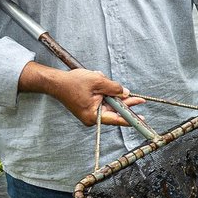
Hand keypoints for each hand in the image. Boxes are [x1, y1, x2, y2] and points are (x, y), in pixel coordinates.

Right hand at [30, 65, 145, 127]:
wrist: (55, 82)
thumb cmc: (73, 83)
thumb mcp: (98, 82)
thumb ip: (114, 88)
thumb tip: (126, 93)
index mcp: (94, 115)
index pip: (116, 118)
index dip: (130, 118)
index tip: (142, 119)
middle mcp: (92, 117)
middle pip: (114, 110)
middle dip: (122, 100)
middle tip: (140, 99)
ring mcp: (90, 112)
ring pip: (108, 103)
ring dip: (108, 91)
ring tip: (99, 78)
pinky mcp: (88, 106)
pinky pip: (101, 100)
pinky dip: (102, 90)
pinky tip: (97, 80)